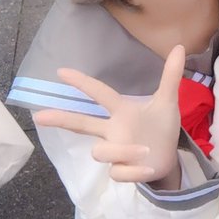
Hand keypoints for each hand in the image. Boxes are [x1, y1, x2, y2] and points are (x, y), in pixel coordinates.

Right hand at [34, 44, 185, 184]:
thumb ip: (171, 76)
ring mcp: (115, 151)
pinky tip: (147, 167)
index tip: (61, 71)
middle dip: (61, 119)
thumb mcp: (168, 101)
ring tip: (145, 150)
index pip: (100, 94)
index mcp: (123, 111)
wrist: (167, 157)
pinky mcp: (121, 171)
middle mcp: (113, 130)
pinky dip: (133, 170)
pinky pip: (118, 172)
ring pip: (99, 151)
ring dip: (122, 150)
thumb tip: (179, 46)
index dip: (83, 82)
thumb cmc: (161, 127)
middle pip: (82, 124)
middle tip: (39, 116)